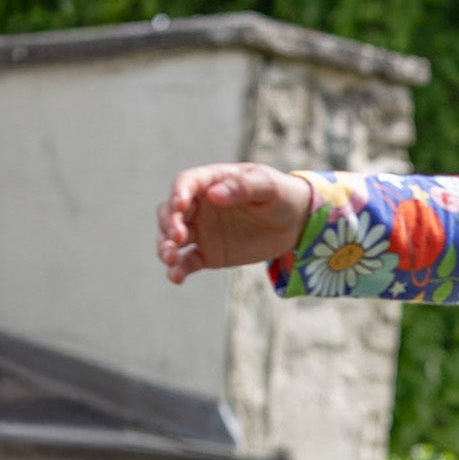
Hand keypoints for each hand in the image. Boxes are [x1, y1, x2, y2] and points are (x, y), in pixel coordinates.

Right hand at [155, 163, 312, 283]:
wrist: (293, 223)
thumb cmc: (279, 194)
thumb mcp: (267, 185)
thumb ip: (242, 187)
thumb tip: (214, 195)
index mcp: (210, 181)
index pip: (186, 183)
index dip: (179, 193)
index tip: (180, 205)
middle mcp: (199, 205)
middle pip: (170, 212)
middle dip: (168, 223)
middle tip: (178, 236)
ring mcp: (201, 231)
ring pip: (172, 238)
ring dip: (165, 247)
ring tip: (170, 258)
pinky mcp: (207, 254)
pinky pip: (187, 262)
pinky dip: (178, 269)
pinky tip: (176, 278)